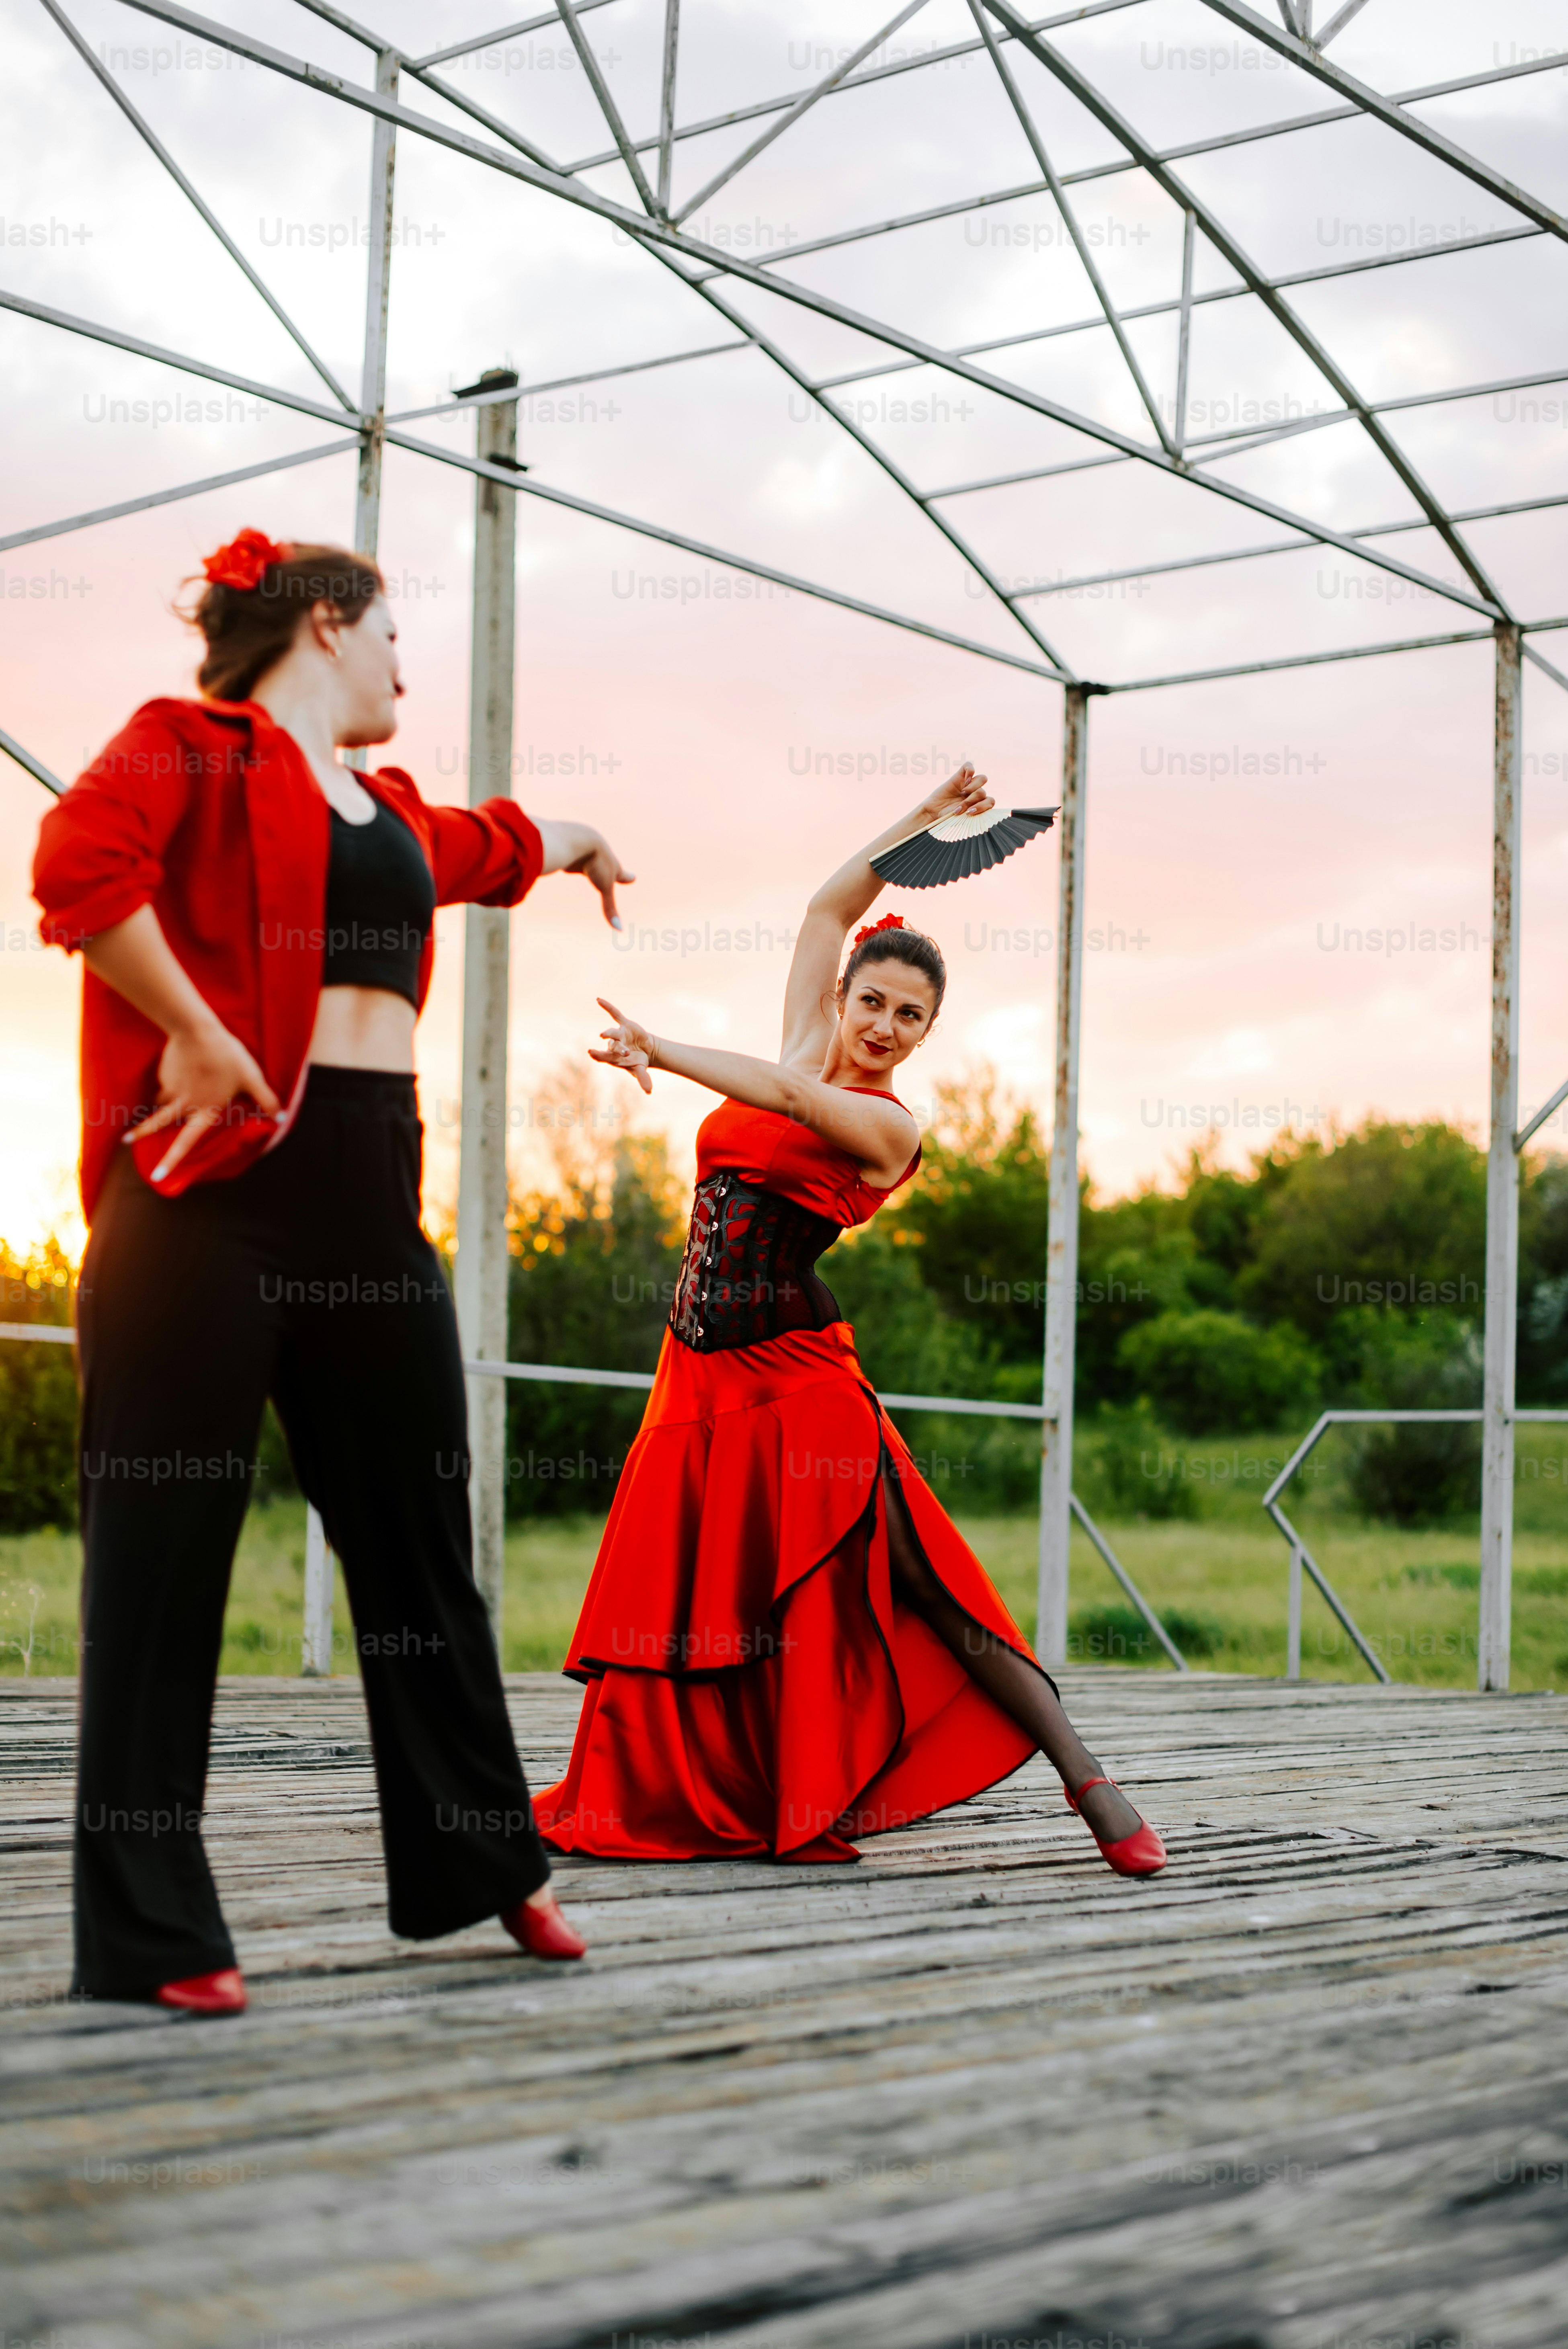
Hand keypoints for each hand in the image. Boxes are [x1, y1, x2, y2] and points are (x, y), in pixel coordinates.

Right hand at [129, 1020, 280, 1182]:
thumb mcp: (251, 1078)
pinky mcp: (164, 1073)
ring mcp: (171, 1088)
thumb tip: (281, 1119)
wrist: (197, 1030)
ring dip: (161, 1103)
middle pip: (158, 1123)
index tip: (157, 1176)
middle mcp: (184, 1104)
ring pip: (162, 1101)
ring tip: (160, 1103)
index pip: (186, 1142)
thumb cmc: (228, 1056)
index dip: (171, 1161)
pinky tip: (181, 1067)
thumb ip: (266, 1099)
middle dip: (141, 1133)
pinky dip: (171, 1080)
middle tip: (126, 1140)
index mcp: (204, 1111)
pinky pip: (165, 1082)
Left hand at [537, 820, 634, 928]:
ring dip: (587, 861)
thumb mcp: (604, 886)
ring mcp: (585, 852)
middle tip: (611, 867)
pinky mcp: (570, 850)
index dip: (627, 878)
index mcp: (612, 865)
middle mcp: (600, 857)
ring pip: (587, 858)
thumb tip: (620, 930)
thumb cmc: (595, 861)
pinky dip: (569, 859)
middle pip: (606, 864)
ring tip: (584, 862)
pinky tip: (565, 858)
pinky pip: (570, 857)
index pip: (621, 874)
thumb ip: (610, 908)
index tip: (633, 878)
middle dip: (609, 867)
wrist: (577, 838)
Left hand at [589, 998, 655, 1093]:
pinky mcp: (624, 1024)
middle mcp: (613, 1045)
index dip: (597, 1054)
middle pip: (612, 1046)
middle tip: (626, 1053)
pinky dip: (607, 1006)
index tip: (591, 1052)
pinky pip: (615, 1013)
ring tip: (603, 1035)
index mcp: (613, 1057)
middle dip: (619, 1050)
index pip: (603, 1056)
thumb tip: (649, 1091)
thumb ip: (643, 1079)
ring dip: (612, 1035)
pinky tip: (598, 999)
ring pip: (613, 1033)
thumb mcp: (640, 1070)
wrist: (645, 1051)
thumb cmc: (637, 1062)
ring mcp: (618, 1034)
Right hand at [916, 761, 992, 828]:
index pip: (990, 801)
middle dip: (972, 800)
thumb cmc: (948, 817)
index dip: (982, 806)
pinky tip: (964, 780)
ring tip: (962, 793)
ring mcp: (968, 783)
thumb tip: (982, 808)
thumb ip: (975, 812)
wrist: (934, 813)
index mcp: (978, 804)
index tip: (969, 812)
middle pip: (983, 791)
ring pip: (982, 779)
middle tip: (959, 806)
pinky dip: (970, 772)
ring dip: (972, 788)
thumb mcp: (963, 819)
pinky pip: (969, 766)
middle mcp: (975, 793)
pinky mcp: (959, 776)